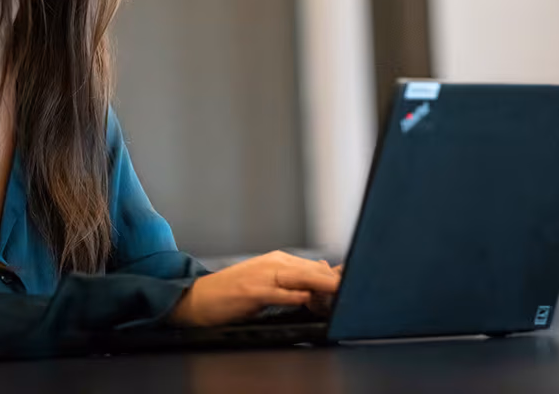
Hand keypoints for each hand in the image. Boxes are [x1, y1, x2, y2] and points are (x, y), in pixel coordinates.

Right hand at [169, 251, 340, 326]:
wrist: (200, 298)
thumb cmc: (235, 292)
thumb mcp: (268, 282)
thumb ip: (295, 277)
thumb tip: (325, 269)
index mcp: (279, 261)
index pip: (316, 268)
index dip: (336, 277)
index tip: (358, 283)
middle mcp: (273, 263)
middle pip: (312, 270)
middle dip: (334, 280)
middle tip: (356, 288)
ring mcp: (261, 276)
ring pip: (298, 277)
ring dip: (319, 284)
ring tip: (339, 290)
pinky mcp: (250, 291)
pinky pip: (275, 293)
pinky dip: (291, 295)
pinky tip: (305, 297)